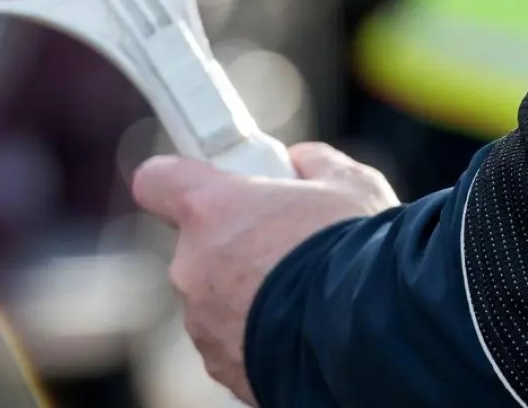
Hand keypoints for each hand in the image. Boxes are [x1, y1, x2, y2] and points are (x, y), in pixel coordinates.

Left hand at [133, 142, 400, 404]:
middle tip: (287, 244)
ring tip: (304, 293)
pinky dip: (259, 334)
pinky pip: (233, 339)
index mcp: (212, 209)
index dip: (179, 180)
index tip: (210, 184)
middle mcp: (193, 266)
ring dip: (248, 293)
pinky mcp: (221, 366)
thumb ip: (315, 164)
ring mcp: (202, 322)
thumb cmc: (355, 250)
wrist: (370, 335)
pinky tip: (302, 328)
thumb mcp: (350, 184)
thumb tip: (302, 162)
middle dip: (236, 245)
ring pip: (215, 296)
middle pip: (198, 245)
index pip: (156, 180)